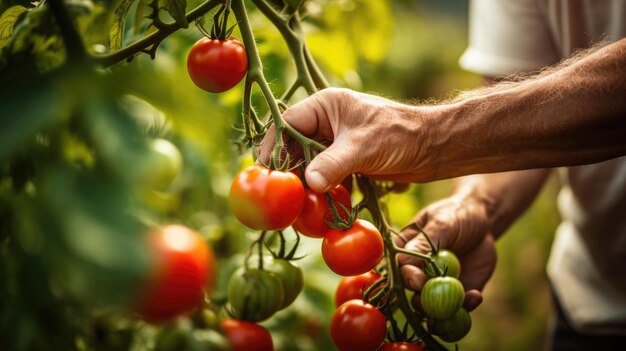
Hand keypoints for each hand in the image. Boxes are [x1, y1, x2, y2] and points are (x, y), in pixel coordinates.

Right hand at [258, 88, 440, 192]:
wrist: (435, 147)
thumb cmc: (401, 136)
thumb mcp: (364, 148)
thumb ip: (333, 164)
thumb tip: (309, 183)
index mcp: (325, 106)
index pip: (287, 124)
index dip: (272, 147)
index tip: (264, 173)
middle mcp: (327, 123)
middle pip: (294, 148)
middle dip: (288, 173)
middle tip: (280, 198)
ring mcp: (336, 144)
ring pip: (309, 166)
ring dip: (304, 187)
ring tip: (298, 209)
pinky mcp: (347, 162)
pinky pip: (325, 178)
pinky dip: (321, 192)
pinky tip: (319, 210)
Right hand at [395, 195, 496, 310]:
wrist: (483, 220)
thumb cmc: (456, 215)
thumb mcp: (441, 224)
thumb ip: (423, 243)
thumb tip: (402, 261)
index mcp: (406, 253)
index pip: (401, 270)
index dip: (408, 278)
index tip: (419, 281)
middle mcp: (419, 272)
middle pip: (414, 293)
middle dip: (425, 302)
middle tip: (439, 302)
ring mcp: (438, 284)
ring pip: (435, 306)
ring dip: (446, 310)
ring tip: (462, 300)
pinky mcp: (459, 291)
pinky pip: (460, 305)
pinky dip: (467, 305)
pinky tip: (476, 296)